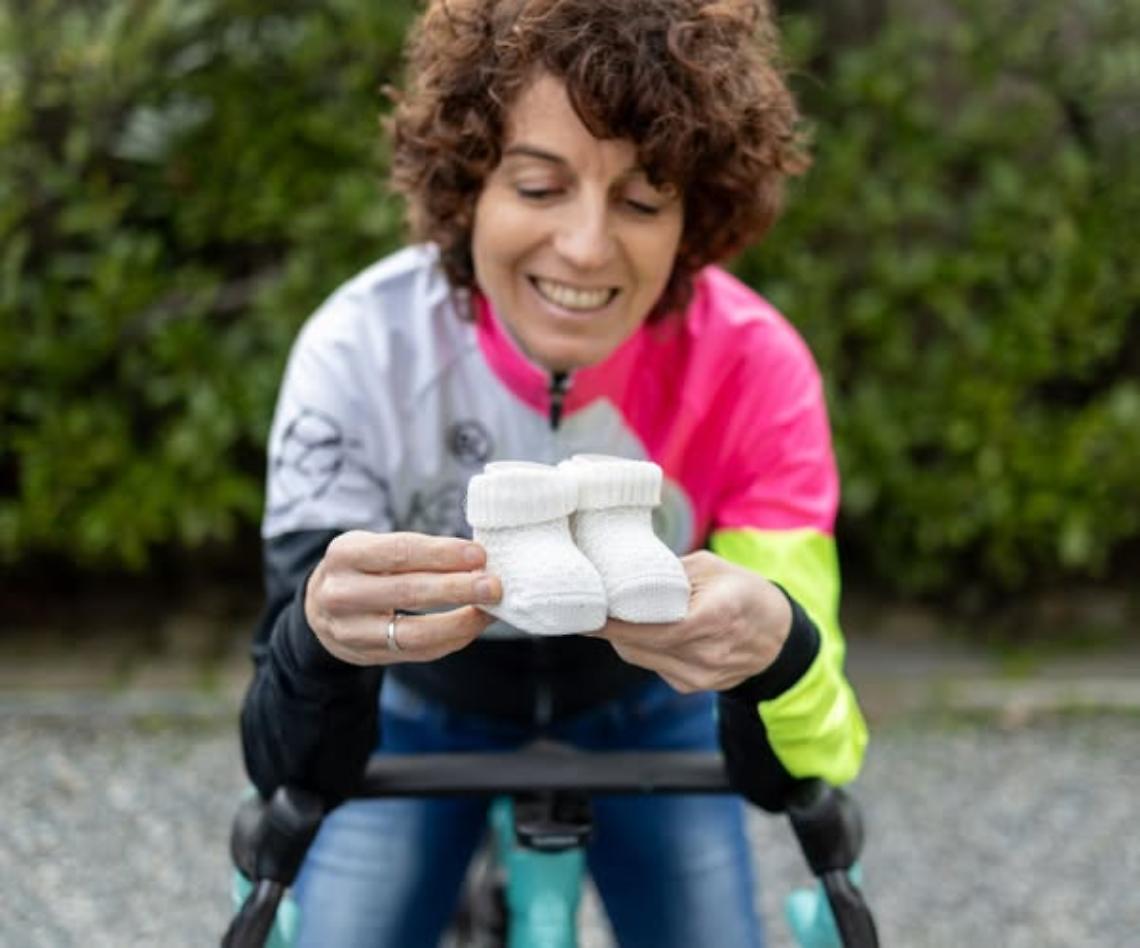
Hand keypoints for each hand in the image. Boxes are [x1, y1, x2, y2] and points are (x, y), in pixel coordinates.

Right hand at [304, 530, 501, 665]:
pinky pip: (416, 652)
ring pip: (412, 632)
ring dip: (459, 622)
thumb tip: (476, 558)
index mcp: (344, 554)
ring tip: (489, 610)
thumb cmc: (362, 568)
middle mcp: (340, 593)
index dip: (442, 554)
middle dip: (457, 588)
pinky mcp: (366, 655)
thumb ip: (416, 551)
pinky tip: (473, 626)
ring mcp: (350, 630)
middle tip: (493, 585)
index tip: (478, 555)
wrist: (320, 608)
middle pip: (408, 592)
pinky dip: (450, 639)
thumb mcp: (373, 546)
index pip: (399, 552)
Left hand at [592, 550, 791, 692]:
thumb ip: (670, 572)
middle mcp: (708, 653)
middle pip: (642, 645)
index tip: (590, 616)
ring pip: (642, 658)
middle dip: (613, 628)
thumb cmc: (745, 593)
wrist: (778, 638)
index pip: (656, 628)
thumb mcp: (713, 568)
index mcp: (717, 617)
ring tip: (615, 614)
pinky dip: (643, 648)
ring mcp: (701, 675)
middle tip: (591, 607)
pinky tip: (646, 630)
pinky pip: (654, 665)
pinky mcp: (693, 686)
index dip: (618, 625)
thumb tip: (626, 574)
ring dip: (624, 638)